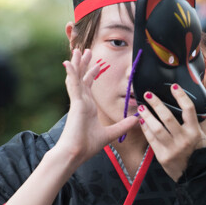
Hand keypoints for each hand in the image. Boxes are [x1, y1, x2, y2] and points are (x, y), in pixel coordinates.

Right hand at [56, 48, 137, 166]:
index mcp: (87, 107)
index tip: (98, 65)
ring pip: (76, 78)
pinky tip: (68, 63)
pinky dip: (71, 73)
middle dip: (85, 64)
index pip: (89, 86)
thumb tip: (137, 120)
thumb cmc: (87, 146)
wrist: (75, 154)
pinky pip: (73, 85)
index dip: (92, 74)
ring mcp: (77, 101)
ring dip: (77, 64)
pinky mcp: (75, 103)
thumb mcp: (110, 134)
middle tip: (88, 51)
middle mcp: (82, 102)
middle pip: (82, 78)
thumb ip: (122, 126)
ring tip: (77, 51)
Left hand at [137, 85, 205, 180]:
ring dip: (147, 116)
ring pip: (156, 128)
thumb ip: (199, 119)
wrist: (193, 174)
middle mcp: (184, 139)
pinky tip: (142, 121)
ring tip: (141, 107)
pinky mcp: (162, 156)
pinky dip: (145, 128)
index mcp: (195, 131)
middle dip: (157, 104)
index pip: (188, 109)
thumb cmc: (197, 150)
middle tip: (148, 94)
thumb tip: (197, 100)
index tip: (173, 86)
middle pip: (168, 117)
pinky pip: (151, 139)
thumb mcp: (202, 134)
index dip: (181, 96)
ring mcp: (172, 148)